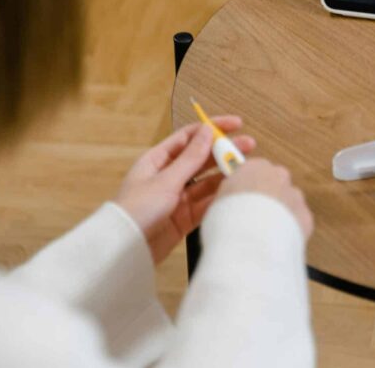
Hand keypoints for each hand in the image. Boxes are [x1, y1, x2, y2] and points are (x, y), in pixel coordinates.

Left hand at [114, 116, 255, 264]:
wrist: (124, 250)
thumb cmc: (138, 208)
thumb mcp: (165, 180)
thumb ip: (190, 158)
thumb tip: (208, 131)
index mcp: (158, 160)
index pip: (189, 136)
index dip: (212, 128)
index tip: (237, 124)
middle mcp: (168, 176)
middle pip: (201, 158)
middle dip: (224, 151)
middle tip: (250, 145)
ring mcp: (177, 198)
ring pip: (206, 182)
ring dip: (225, 175)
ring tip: (248, 169)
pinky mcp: (183, 218)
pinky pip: (205, 204)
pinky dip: (219, 198)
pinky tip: (236, 192)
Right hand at [216, 158, 312, 239]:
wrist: (251, 243)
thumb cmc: (229, 220)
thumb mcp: (218, 201)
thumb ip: (229, 195)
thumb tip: (231, 202)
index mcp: (255, 167)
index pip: (254, 169)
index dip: (247, 185)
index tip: (242, 197)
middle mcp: (278, 176)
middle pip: (275, 183)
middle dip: (267, 197)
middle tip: (253, 217)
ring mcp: (295, 196)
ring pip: (289, 202)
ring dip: (280, 213)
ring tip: (264, 233)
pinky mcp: (306, 216)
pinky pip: (298, 221)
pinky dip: (290, 229)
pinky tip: (277, 241)